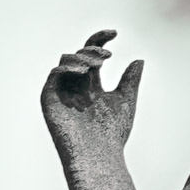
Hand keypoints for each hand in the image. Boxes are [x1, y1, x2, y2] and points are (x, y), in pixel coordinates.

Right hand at [41, 29, 142, 163]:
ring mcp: (62, 92)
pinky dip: (67, 68)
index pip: (91, 53)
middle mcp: (74, 85)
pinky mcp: (50, 100)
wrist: (98, 156)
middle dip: (93, 51)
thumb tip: (139, 60)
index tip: (114, 33)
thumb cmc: (112, 134)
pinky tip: (83, 71)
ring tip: (97, 65)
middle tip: (106, 57)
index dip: (100, 40)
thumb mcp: (125, 101)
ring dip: (81, 57)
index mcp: (90, 84)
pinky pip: (54, 75)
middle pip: (79, 54)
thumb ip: (130, 81)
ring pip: (66, 61)